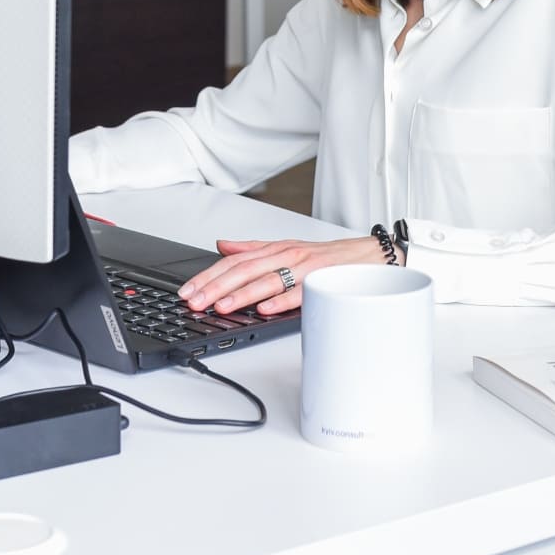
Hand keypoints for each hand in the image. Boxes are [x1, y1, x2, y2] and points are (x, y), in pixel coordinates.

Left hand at [177, 235, 382, 315]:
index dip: (209, 275)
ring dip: (242, 294)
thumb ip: (252, 247)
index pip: (234, 261)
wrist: (366, 256)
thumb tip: (220, 245)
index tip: (188, 290)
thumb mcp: (284, 247)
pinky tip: (265, 309)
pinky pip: (299, 292)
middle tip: (194, 302)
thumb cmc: (325, 257)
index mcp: (273, 249)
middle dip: (216, 287)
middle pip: (244, 269)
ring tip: (221, 306)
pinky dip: (281, 300)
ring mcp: (303, 268)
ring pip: (267, 280)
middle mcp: (285, 255)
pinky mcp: (320, 281)